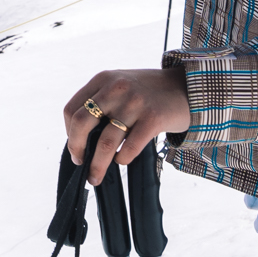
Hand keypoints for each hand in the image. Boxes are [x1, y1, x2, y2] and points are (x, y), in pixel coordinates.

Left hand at [64, 67, 191, 185]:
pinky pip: (129, 148)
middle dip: (76, 148)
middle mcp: (116, 88)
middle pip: (82, 123)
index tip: (75, 147)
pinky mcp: (153, 118)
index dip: (69, 132)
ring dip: (97, 165)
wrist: (187, 87)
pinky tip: (122, 160)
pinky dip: (122, 159)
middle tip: (80, 163)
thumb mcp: (121, 85)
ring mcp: (135, 103)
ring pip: (104, 142)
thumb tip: (80, 139)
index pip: (72, 109)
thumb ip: (102, 103)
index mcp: (103, 79)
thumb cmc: (149, 91)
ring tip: (95, 176)